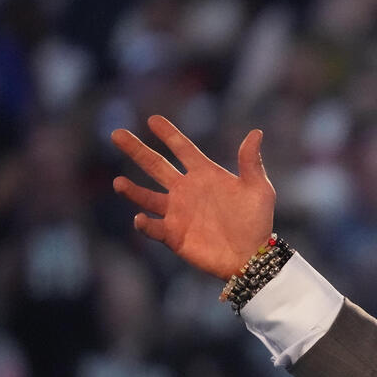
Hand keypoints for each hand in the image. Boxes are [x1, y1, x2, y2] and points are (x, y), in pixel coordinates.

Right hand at [111, 115, 275, 279]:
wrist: (252, 256)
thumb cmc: (257, 222)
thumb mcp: (259, 189)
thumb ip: (251, 162)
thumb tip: (256, 132)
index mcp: (205, 174)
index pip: (182, 149)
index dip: (168, 134)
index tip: (153, 119)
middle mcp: (186, 190)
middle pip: (155, 165)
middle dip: (136, 150)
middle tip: (117, 134)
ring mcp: (177, 212)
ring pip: (147, 197)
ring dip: (132, 190)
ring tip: (118, 183)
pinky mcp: (173, 235)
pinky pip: (153, 227)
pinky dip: (145, 224)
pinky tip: (140, 218)